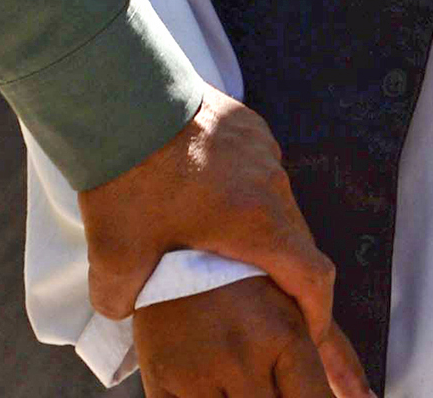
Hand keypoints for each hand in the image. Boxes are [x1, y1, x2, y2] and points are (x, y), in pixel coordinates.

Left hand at [80, 91, 367, 397]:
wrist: (123, 97)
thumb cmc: (127, 176)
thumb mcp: (115, 255)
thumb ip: (122, 297)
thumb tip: (123, 308)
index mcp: (258, 222)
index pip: (313, 279)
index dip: (318, 315)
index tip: (308, 335)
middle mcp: (272, 184)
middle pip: (297, 243)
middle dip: (286, 278)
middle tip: (262, 302)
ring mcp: (263, 150)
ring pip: (278, 205)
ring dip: (263, 232)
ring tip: (228, 249)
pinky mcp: (247, 126)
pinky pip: (259, 172)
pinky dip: (246, 196)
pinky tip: (209, 200)